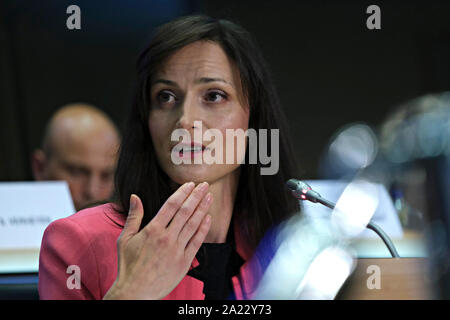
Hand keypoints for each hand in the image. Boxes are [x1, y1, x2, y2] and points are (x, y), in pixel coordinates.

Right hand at [103, 182, 212, 299]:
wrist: (135, 293)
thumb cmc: (128, 265)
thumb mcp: (125, 239)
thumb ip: (133, 216)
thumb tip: (135, 196)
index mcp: (152, 230)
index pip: (171, 205)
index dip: (182, 192)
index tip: (190, 184)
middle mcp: (166, 238)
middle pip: (186, 212)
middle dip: (196, 196)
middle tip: (205, 185)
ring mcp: (177, 250)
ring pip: (193, 224)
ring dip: (203, 209)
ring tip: (209, 197)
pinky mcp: (184, 262)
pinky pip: (196, 242)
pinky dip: (203, 229)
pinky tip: (208, 218)